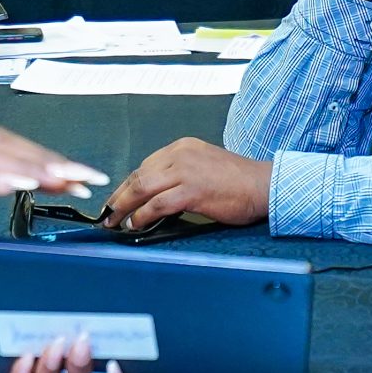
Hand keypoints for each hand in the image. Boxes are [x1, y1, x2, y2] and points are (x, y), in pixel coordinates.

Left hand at [104, 137, 270, 231]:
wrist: (264, 185)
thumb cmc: (238, 182)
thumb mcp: (204, 167)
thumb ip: (180, 174)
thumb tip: (155, 195)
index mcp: (183, 148)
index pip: (145, 166)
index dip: (127, 185)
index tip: (117, 199)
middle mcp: (181, 155)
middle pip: (139, 175)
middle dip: (119, 196)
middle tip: (108, 213)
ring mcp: (186, 171)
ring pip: (142, 188)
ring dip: (124, 207)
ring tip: (116, 221)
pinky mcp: (192, 190)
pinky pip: (158, 204)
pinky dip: (142, 216)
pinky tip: (136, 225)